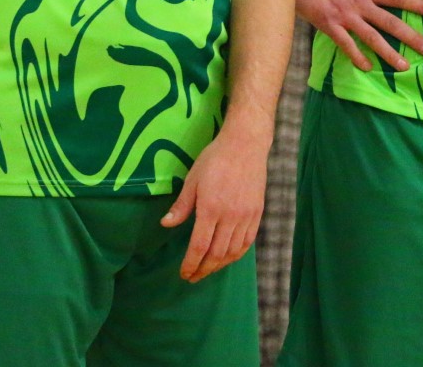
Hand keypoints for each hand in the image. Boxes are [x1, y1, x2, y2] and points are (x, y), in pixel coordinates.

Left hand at [159, 124, 269, 282]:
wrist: (245, 145)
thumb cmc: (215, 159)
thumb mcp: (192, 180)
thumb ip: (181, 206)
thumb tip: (165, 225)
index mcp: (211, 208)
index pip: (199, 246)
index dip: (191, 264)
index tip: (184, 273)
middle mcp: (230, 217)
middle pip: (216, 254)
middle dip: (203, 269)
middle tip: (193, 277)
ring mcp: (246, 217)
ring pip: (233, 252)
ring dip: (219, 266)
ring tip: (207, 270)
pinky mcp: (257, 214)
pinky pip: (247, 243)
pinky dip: (236, 255)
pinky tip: (227, 258)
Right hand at [294, 0, 422, 71]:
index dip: (418, 4)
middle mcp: (357, 1)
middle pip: (391, 21)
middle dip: (412, 36)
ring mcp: (343, 13)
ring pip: (372, 37)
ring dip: (389, 53)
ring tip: (404, 67)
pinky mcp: (326, 23)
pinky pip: (346, 44)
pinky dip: (357, 57)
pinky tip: (367, 68)